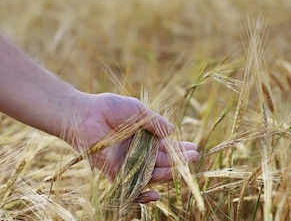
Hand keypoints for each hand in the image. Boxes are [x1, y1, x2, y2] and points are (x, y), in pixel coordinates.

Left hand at [65, 93, 198, 202]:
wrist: (84, 114)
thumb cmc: (109, 108)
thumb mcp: (138, 111)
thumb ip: (155, 122)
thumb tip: (172, 131)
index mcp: (144, 138)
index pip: (166, 147)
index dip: (180, 150)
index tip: (193, 149)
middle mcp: (137, 153)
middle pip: (162, 162)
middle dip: (178, 162)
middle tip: (193, 157)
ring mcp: (127, 163)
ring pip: (151, 174)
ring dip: (167, 173)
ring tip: (181, 166)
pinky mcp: (115, 172)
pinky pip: (130, 188)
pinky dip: (142, 195)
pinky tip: (156, 195)